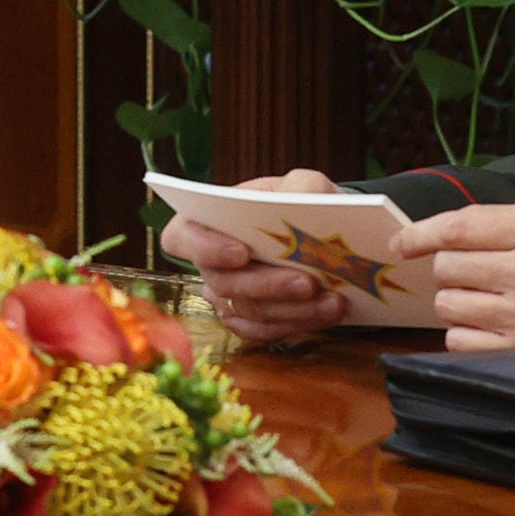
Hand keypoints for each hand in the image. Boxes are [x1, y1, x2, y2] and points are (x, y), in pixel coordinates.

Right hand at [159, 169, 351, 344]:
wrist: (323, 235)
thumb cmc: (301, 204)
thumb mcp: (305, 184)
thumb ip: (302, 186)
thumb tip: (301, 199)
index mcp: (208, 221)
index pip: (180, 237)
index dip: (204, 248)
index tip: (242, 252)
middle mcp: (210, 263)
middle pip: (223, 282)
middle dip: (268, 285)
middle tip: (308, 282)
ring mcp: (227, 296)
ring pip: (250, 311)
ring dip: (293, 308)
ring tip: (333, 300)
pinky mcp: (248, 320)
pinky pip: (265, 330)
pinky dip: (299, 323)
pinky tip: (329, 311)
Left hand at [392, 201, 514, 351]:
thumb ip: (486, 222)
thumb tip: (420, 236)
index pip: (456, 229)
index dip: (419, 235)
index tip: (401, 243)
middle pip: (446, 268)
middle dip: (450, 268)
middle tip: (475, 272)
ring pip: (447, 304)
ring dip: (457, 300)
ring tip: (488, 297)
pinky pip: (457, 339)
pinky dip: (465, 331)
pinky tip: (492, 323)